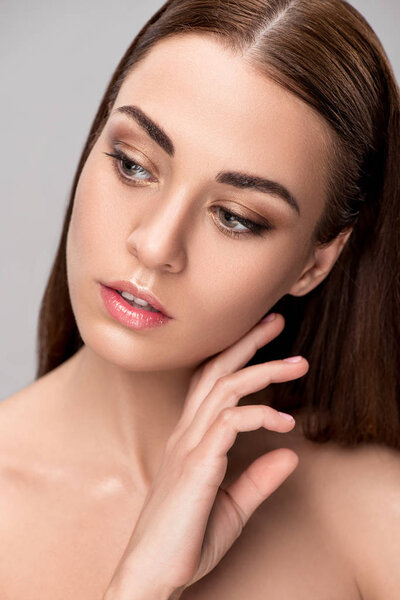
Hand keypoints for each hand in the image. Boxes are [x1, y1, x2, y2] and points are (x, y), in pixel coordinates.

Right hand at [105, 313, 308, 598]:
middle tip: (277, 320)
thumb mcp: (234, 507)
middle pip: (216, 371)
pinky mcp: (197, 464)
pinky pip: (229, 423)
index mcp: (190, 439)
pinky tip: (282, 423)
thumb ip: (259, 478)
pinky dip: (258, 415)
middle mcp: (186, 434)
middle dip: (248, 342)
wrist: (153, 573)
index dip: (237, 356)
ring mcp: (188, 446)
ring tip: (297, 365)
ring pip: (225, 389)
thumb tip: (290, 454)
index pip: (211, 382)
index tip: (268, 340)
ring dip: (263, 371)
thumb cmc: (186, 541)